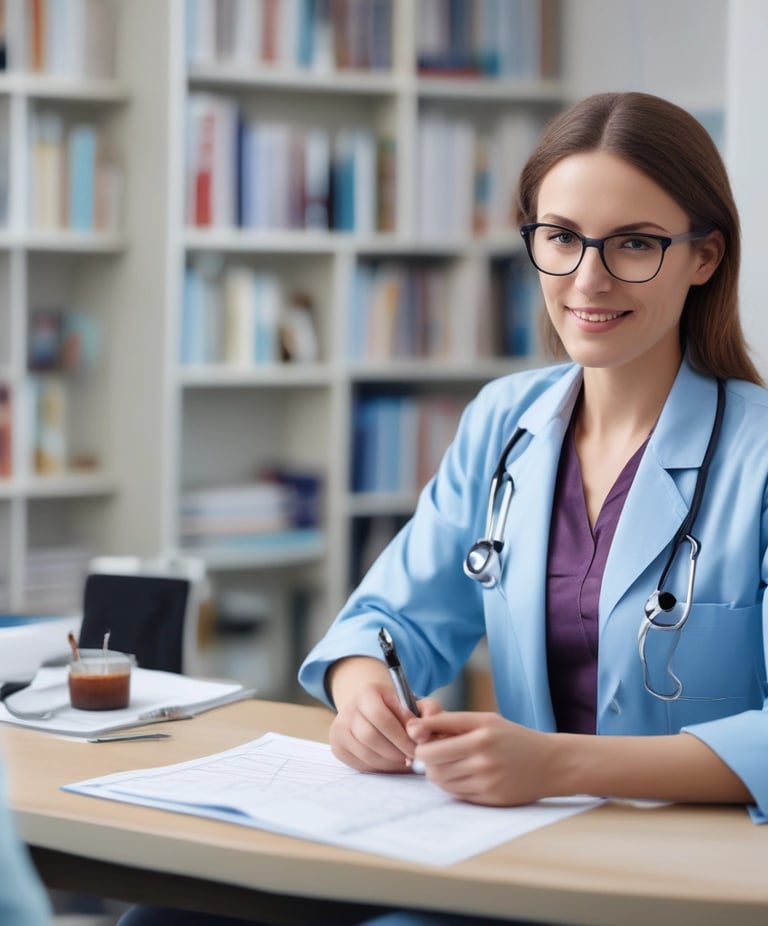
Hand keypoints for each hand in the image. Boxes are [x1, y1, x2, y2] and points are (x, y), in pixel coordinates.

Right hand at [327, 656, 441, 772]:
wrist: (370, 709)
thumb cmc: (398, 708)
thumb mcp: (414, 702)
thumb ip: (429, 711)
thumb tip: (421, 735)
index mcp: (367, 692)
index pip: (381, 717)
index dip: (401, 737)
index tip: (417, 748)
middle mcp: (348, 709)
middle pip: (371, 737)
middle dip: (396, 752)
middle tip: (412, 759)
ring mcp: (339, 729)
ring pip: (365, 753)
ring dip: (389, 762)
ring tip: (404, 761)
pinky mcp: (338, 746)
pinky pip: (360, 764)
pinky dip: (379, 767)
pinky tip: (391, 762)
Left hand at [407, 711, 558, 805]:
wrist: (550, 763)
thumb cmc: (513, 737)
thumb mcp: (485, 719)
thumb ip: (450, 722)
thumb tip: (415, 728)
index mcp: (480, 737)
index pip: (431, 748)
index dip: (421, 744)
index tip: (423, 740)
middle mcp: (482, 761)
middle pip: (433, 768)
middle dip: (428, 760)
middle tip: (436, 752)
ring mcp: (486, 783)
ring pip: (442, 782)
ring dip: (439, 772)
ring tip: (451, 762)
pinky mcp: (490, 799)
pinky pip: (457, 794)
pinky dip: (453, 785)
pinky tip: (464, 774)